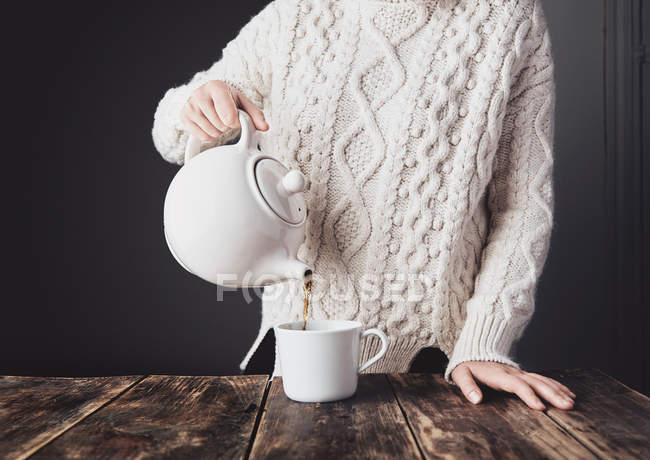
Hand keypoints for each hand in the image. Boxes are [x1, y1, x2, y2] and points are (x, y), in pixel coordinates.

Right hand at [180, 80, 268, 141]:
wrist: (206, 95)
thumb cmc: (227, 99)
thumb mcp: (243, 103)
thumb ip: (256, 115)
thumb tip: (265, 127)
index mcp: (216, 87)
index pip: (228, 116)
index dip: (235, 122)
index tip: (235, 118)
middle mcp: (200, 94)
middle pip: (221, 126)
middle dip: (227, 126)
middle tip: (225, 118)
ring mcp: (190, 106)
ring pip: (212, 132)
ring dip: (219, 132)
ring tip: (218, 121)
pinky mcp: (184, 117)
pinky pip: (202, 136)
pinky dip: (210, 136)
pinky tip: (210, 126)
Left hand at [451, 361, 574, 409]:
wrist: (472, 352)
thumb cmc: (467, 367)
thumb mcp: (461, 375)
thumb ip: (467, 386)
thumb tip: (476, 399)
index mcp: (499, 375)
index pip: (516, 385)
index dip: (528, 395)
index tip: (540, 407)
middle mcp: (513, 373)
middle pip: (535, 382)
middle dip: (552, 394)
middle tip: (567, 406)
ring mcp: (520, 373)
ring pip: (542, 380)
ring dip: (558, 391)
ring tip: (571, 402)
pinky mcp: (524, 374)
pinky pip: (543, 379)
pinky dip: (557, 385)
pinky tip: (569, 393)